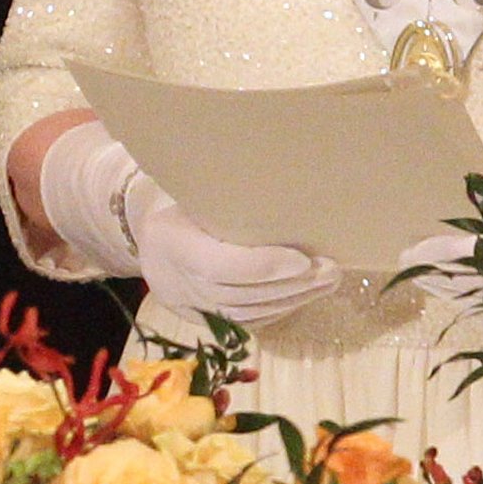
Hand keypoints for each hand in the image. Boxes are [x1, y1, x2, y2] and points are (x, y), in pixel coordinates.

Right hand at [37, 118, 340, 324]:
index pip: (221, 265)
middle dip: (291, 286)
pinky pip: (244, 324)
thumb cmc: (186, 196)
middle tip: (332, 269)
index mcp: (171, 240)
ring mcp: (185, 306)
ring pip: (246, 314)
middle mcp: (175, 280)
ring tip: (328, 280)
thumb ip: (233, 188)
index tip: (304, 259)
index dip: (264, 266)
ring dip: (293, 299)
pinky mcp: (200, 322)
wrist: (151, 234)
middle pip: (240, 295)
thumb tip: (292, 159)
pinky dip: (279, 310)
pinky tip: (306, 294)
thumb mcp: (198, 186)